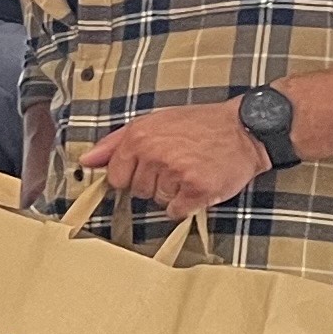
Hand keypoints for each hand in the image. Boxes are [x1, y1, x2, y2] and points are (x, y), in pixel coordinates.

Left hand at [88, 102, 272, 217]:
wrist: (246, 128)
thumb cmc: (199, 125)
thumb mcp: (154, 122)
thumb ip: (116, 143)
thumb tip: (87, 161)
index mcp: (139, 137)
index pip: (115, 176)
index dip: (132, 175)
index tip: (150, 166)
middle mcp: (154, 154)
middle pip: (138, 191)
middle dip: (155, 183)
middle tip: (178, 164)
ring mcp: (175, 173)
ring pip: (158, 201)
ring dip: (173, 193)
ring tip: (191, 170)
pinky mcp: (197, 190)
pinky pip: (176, 211)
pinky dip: (187, 205)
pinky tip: (198, 185)